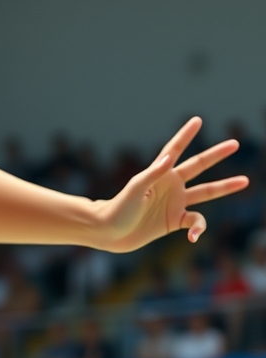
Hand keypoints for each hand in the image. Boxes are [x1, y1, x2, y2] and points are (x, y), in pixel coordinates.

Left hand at [97, 117, 248, 252]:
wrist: (111, 233)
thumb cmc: (119, 208)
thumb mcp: (135, 189)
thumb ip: (152, 174)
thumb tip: (170, 158)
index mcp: (160, 173)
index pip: (175, 149)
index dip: (186, 135)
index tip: (198, 120)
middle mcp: (171, 185)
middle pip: (199, 166)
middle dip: (216, 154)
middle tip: (235, 143)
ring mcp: (175, 202)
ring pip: (206, 192)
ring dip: (225, 187)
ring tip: (245, 181)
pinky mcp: (176, 221)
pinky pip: (195, 222)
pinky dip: (198, 229)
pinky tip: (194, 237)